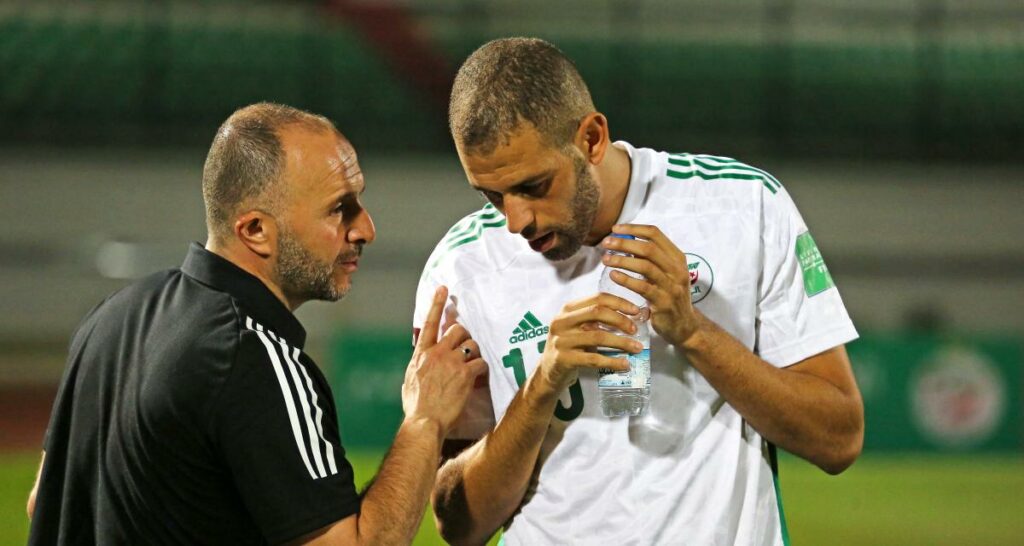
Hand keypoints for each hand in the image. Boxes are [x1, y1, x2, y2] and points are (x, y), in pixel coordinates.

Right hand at [403, 286, 486, 435]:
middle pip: (457, 329)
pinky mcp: (465, 374)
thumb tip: (423, 361)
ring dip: (475, 351)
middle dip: (465, 335)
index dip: (436, 303)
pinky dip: (481, 368)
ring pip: (471, 343)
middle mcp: (436, 353)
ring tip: (473, 362)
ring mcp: (451, 362)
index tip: (443, 288)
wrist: (424, 422)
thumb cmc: (416, 406)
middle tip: (467, 346)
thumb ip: (419, 365)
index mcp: (421, 354)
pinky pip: (480, 362)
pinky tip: (478, 377)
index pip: (429, 323)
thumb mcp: (410, 379)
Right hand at [536, 293, 641, 394]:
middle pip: (597, 312)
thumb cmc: (570, 347)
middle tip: (635, 330)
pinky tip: (625, 364)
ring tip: (637, 348)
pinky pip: (593, 359)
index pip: (597, 298)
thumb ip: (598, 320)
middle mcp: (562, 321)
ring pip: (598, 336)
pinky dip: (612, 361)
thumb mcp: (579, 328)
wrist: (548, 372)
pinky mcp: (563, 359)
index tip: (636, 310)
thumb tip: (634, 316)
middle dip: (620, 320)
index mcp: (568, 309)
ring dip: (621, 342)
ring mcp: (561, 340)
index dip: (619, 302)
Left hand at [601, 224, 699, 346]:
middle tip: (606, 243)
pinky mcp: (664, 302)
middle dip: (624, 242)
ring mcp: (672, 286)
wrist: (684, 326)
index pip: (655, 234)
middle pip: (649, 248)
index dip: (634, 228)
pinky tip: (613, 275)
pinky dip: (626, 280)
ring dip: (622, 260)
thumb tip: (624, 241)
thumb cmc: (668, 296)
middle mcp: (677, 269)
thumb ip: (649, 259)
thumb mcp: (664, 274)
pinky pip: (643, 287)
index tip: (615, 229)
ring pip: (645, 266)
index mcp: (677, 258)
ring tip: (605, 259)